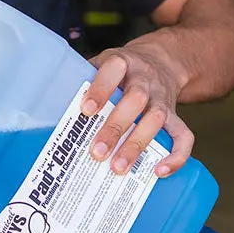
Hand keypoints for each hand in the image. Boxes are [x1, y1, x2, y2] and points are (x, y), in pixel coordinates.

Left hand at [81, 44, 193, 178]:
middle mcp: (145, 78)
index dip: (101, 88)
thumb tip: (50, 108)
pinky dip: (176, 155)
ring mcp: (162, 97)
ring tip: (118, 168)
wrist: (163, 60)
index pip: (113, 69)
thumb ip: (82, 80)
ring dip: (137, 144)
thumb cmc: (122, 69)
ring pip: (156, 118)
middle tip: (97, 152)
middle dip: (116, 127)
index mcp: (123, 62)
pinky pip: (184, 135)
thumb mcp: (103, 63)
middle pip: (136, 99)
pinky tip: (159, 172)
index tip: (86, 110)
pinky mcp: (176, 114)